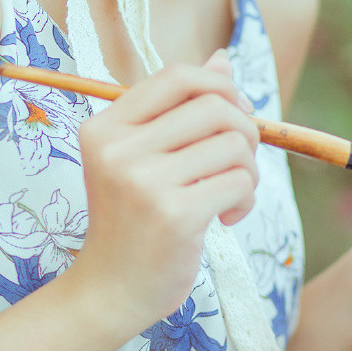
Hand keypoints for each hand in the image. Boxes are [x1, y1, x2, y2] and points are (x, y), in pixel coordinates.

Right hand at [73, 50, 259, 330]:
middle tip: (237, 162)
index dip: (219, 87)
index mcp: (104, 128)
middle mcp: (119, 150)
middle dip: (244, 129)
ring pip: (234, 144)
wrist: (110, 290)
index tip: (234, 114)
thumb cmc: (131, 222)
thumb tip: (222, 60)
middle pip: (214, 106)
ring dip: (247, 170)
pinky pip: (239, 182)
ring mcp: (145, 182)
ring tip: (228, 194)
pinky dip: (245, 199)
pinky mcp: (175, 215)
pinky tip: (225, 217)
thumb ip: (178, 110)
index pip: (176, 77)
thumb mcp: (139, 160)